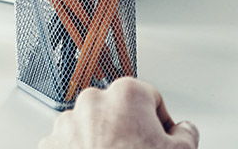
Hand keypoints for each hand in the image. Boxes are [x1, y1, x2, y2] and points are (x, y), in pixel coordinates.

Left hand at [39, 79, 198, 148]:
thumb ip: (186, 133)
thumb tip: (184, 130)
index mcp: (126, 94)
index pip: (151, 99)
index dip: (160, 125)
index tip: (160, 141)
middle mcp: (93, 100)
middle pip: (119, 111)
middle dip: (128, 131)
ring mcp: (69, 122)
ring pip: (92, 126)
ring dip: (102, 141)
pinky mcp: (51, 144)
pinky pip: (70, 144)